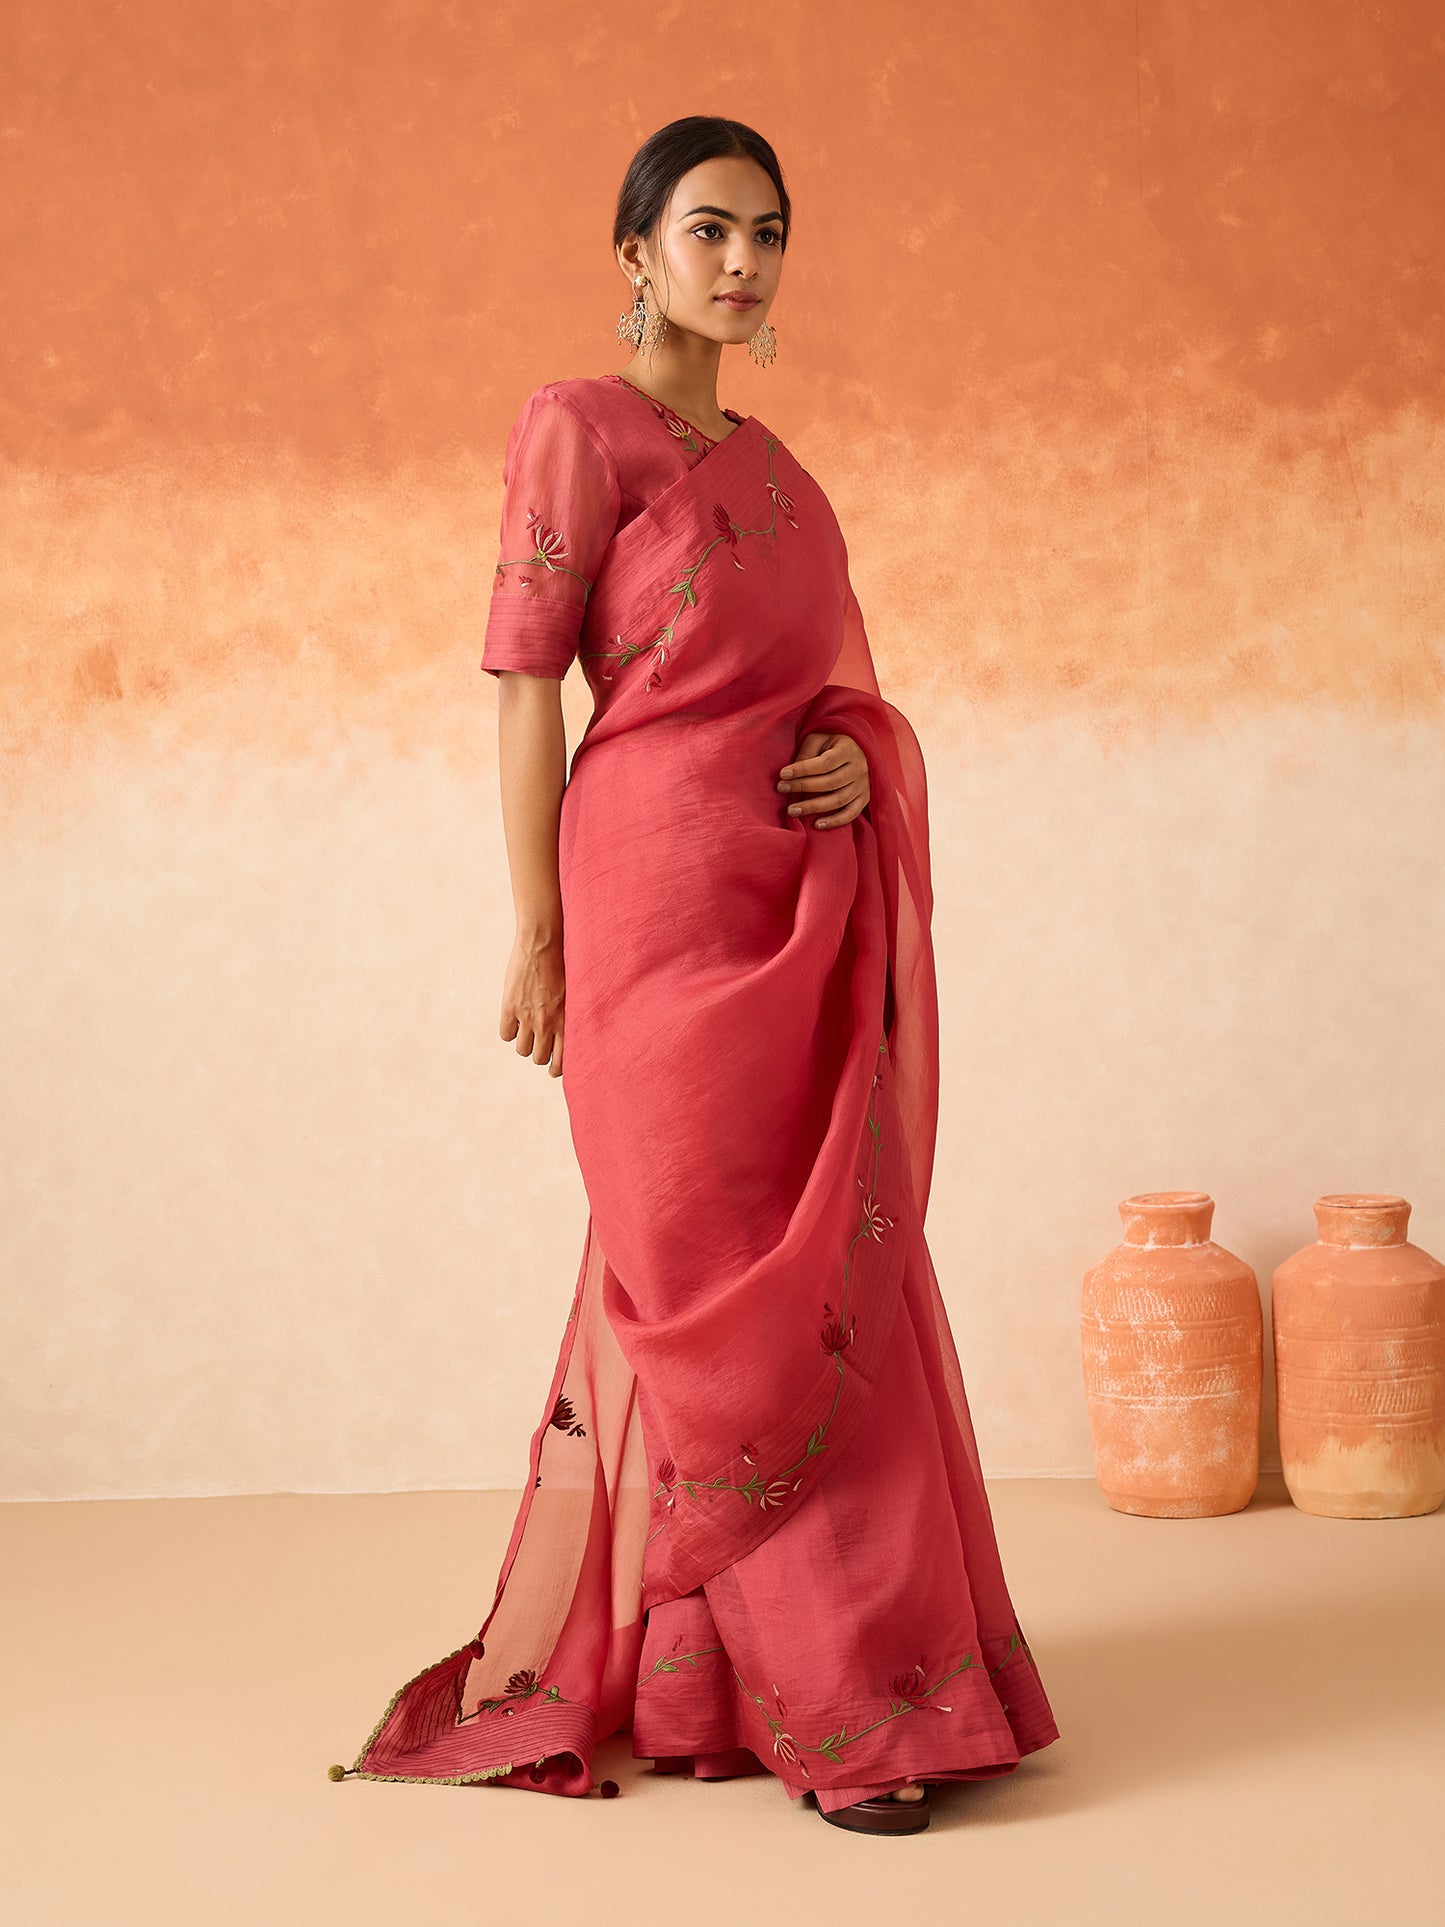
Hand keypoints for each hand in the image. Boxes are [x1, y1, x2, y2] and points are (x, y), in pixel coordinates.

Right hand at [500, 930, 565, 1077]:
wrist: (543, 944)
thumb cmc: (563, 965)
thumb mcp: (574, 994)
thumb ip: (570, 1016)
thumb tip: (570, 1033)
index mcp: (567, 1022)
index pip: (561, 1062)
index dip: (555, 1068)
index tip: (553, 1067)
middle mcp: (547, 1023)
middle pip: (539, 1058)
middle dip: (539, 1053)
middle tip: (540, 1042)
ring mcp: (527, 1017)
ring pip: (522, 1050)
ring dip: (524, 1043)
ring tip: (527, 1029)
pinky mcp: (510, 1007)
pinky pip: (506, 1035)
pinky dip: (509, 1031)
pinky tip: (515, 1019)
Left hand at [776, 732, 869, 828]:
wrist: (859, 752)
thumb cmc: (831, 746)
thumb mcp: (819, 740)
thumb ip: (806, 753)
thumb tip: (791, 774)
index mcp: (847, 749)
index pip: (825, 763)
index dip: (803, 769)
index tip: (783, 774)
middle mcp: (859, 767)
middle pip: (830, 782)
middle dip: (803, 787)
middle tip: (781, 789)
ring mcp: (863, 785)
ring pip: (838, 800)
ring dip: (813, 807)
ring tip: (792, 810)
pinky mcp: (864, 799)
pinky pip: (851, 814)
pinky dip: (835, 821)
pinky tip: (817, 825)